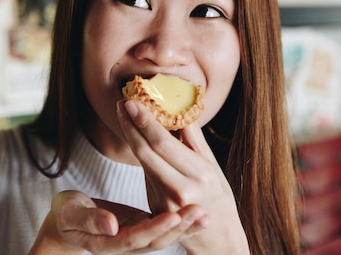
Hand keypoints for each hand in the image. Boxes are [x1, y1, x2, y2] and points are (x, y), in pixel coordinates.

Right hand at [29, 190, 207, 254]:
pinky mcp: (143, 228)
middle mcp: (126, 244)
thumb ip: (88, 219)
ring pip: (165, 235)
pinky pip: (165, 226)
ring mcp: (136, 237)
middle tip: (201, 212)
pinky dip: (182, 220)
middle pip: (157, 239)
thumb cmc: (66, 214)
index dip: (156, 227)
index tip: (174, 214)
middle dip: (180, 227)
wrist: (67, 223)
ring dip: (186, 226)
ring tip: (206, 214)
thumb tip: (110, 225)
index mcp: (108, 242)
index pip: (136, 237)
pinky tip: (199, 212)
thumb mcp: (70, 214)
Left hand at [118, 100, 249, 254]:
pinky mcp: (155, 207)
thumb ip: (194, 139)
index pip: (163, 143)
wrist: (218, 238)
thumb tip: (179, 109)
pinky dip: (140, 152)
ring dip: (131, 136)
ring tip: (124, 115)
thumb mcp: (213, 166)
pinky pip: (146, 173)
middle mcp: (180, 190)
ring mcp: (165, 202)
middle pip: (146, 152)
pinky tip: (134, 135)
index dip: (145, 122)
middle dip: (130, 125)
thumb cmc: (218, 197)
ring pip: (143, 162)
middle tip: (121, 104)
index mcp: (199, 175)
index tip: (132, 103)